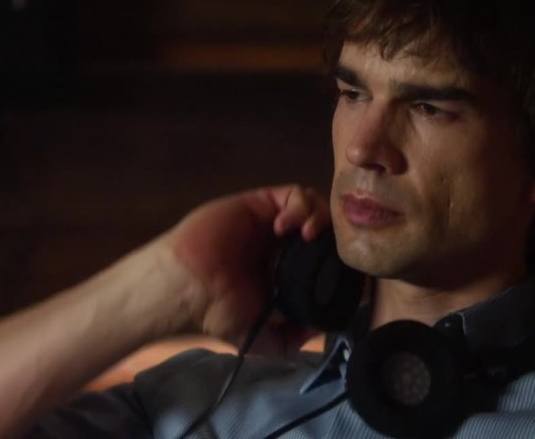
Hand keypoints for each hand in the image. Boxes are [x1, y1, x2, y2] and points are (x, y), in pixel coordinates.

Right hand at [164, 185, 329, 354]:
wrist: (189, 289)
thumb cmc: (219, 312)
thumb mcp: (264, 339)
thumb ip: (293, 339)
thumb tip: (324, 327)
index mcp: (285, 270)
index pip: (324, 255)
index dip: (338, 258)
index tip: (345, 272)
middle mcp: (281, 243)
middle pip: (324, 226)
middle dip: (333, 235)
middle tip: (328, 251)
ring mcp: (270, 221)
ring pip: (313, 205)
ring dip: (318, 217)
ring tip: (307, 236)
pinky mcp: (259, 203)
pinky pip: (293, 194)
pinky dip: (299, 207)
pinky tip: (286, 227)